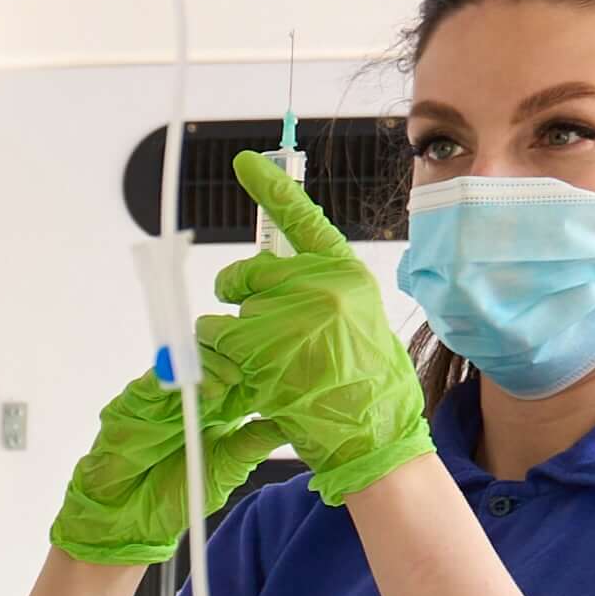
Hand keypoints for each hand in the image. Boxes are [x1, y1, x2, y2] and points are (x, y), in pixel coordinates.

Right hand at [47, 360, 289, 567]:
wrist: (130, 521)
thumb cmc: (176, 497)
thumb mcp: (223, 473)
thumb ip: (250, 446)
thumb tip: (287, 424)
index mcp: (218, 412)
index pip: (237, 378)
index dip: (253, 369)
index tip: (271, 369)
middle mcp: (191, 400)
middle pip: (211, 362)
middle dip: (230, 359)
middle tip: (245, 372)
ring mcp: (160, 400)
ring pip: (183, 367)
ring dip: (203, 367)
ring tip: (222, 382)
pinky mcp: (131, 405)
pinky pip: (148, 384)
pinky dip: (164, 378)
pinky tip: (183, 383)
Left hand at [198, 148, 431, 504]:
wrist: (377, 434)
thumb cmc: (367, 386)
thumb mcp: (356, 319)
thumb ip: (319, 292)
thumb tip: (272, 277)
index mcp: (345, 273)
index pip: (300, 219)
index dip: (269, 188)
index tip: (242, 161)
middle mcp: (320, 286)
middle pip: (248, 274)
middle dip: (240, 298)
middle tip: (258, 332)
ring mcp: (292, 316)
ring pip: (228, 314)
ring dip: (234, 343)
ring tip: (275, 371)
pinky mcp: (264, 348)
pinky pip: (217, 341)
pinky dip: (222, 362)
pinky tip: (257, 382)